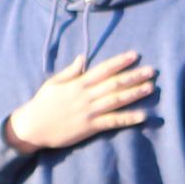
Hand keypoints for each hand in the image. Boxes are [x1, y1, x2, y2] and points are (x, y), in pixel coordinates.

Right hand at [4, 52, 154, 153]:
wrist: (32, 127)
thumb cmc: (42, 104)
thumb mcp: (53, 83)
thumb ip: (70, 72)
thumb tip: (82, 58)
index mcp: (77, 84)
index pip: (103, 70)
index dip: (119, 62)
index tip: (134, 56)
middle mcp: (85, 96)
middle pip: (114, 84)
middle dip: (134, 76)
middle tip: (152, 71)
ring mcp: (89, 112)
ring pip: (116, 101)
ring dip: (135, 94)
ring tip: (150, 87)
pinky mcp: (90, 128)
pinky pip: (112, 122)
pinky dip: (128, 118)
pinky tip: (142, 115)